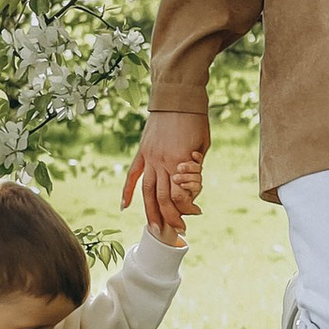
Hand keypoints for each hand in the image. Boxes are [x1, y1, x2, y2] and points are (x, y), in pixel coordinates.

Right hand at [123, 107, 208, 236]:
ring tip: (154, 229)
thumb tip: (190, 188)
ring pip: (147, 191)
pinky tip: (125, 206)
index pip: (181, 194)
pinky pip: (133, 175)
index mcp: (181, 161)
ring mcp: (150, 157)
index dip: (187, 207)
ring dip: (150, 212)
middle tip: (177, 231)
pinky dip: (127, 191)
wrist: (178, 97)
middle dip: (170, 217)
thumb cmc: (196, 120)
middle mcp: (163, 162)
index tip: (195, 213)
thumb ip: (195, 168)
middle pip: (163, 198)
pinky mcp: (142, 151)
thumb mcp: (203, 145)